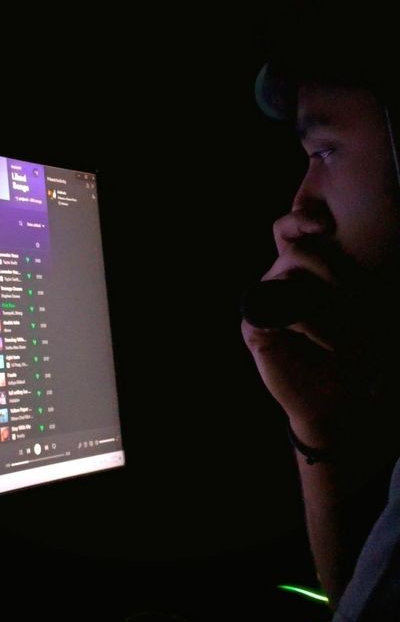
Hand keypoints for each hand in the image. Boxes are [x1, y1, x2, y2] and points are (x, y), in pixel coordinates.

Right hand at [241, 211, 373, 449]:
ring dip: (324, 301)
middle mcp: (279, 281)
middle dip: (331, 268)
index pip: (290, 229)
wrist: (339, 402)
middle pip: (296, 250)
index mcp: (303, 270)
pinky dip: (308, 323)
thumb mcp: (366, 313)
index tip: (326, 223)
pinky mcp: (255, 328)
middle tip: (357, 299)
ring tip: (348, 330)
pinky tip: (328, 342)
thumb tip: (365, 246)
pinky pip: (276, 310)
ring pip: (285, 277)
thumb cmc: (356, 355)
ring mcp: (264, 304)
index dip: (302, 219)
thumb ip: (361, 281)